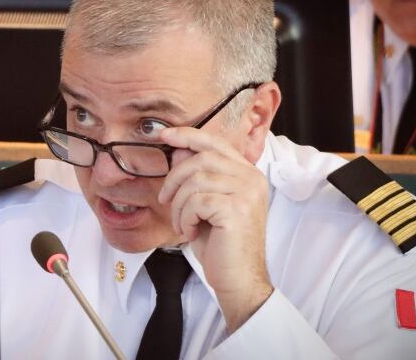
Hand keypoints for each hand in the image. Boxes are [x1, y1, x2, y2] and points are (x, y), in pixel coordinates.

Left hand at [158, 127, 272, 332]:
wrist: (238, 279)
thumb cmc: (220, 245)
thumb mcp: (204, 206)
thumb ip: (196, 178)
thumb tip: (179, 152)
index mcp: (246, 174)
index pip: (215, 143)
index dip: (187, 135)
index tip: (164, 135)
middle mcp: (251, 178)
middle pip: (201, 158)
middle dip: (174, 178)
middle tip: (165, 200)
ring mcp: (247, 193)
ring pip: (196, 180)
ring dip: (178, 204)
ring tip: (181, 223)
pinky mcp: (237, 209)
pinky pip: (196, 201)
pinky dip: (184, 217)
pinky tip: (189, 232)